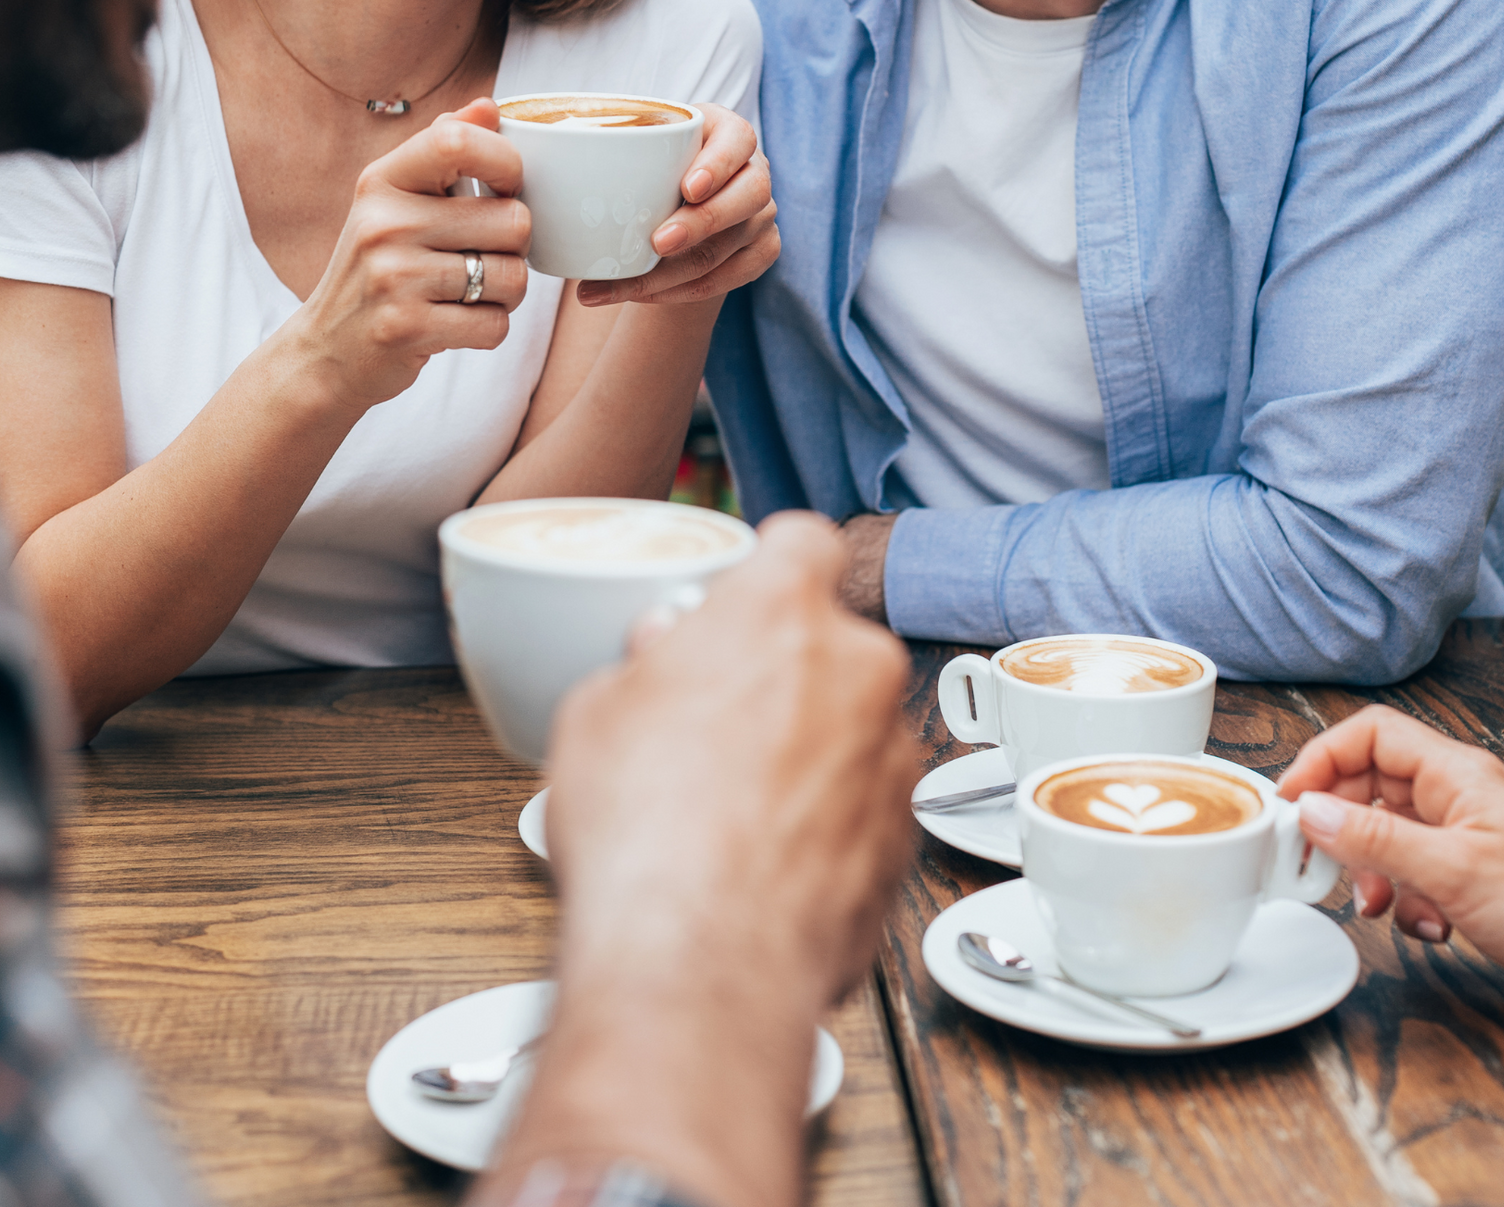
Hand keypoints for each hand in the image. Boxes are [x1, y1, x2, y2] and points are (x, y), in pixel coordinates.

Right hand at [283, 96, 527, 410]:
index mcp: (382, 182)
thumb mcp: (395, 203)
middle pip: (514, 221)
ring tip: (465, 295)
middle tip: (481, 259)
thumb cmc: (379, 270)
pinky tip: (453, 325)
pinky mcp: (406, 328)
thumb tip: (489, 106)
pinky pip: (496, 325)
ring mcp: (392, 277)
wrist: (325, 353)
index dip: (507, 163)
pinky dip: (487, 330)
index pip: (457, 142)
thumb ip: (442, 151)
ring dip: (505, 294)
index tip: (508, 187)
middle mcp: (383, 224)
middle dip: (514, 248)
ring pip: (513, 276)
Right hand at [496, 514, 917, 1206]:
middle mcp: (857, 665)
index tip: (750, 591)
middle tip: (719, 720)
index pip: (803, 539)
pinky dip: (829, 824)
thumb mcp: (596, 712)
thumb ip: (646, 662)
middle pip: (830, 641)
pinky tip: (766, 864)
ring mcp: (892, 752)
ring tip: (735, 810)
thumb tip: (662, 655)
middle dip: (785, 671)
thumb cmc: (642, 833)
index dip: (773, 563)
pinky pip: (865, 805)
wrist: (698, 965)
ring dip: (812, 750)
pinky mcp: (907, 835)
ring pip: (853, 726)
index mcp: (782, 610)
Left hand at [576, 105, 778, 307]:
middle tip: (657, 242)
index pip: (739, 140)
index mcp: (729, 133)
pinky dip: (682, 293)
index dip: (718, 165)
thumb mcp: (636, 139)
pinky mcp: (761, 251)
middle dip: (701, 224)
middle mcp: (755, 172)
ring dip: (677, 272)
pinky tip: (641, 295)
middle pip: (748, 197)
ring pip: (731, 247)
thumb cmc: (649, 163)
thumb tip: (536, 137)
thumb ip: (606, 134)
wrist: (674, 200)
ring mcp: (764, 215)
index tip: (687, 187)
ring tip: (624, 285)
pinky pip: (729, 280)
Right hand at [1278, 705, 1503, 1016]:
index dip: (1324, 759)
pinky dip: (1405, 898)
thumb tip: (1310, 810)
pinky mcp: (1469, 875)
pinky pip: (1411, 871)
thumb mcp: (1450, 871)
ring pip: (1387, 832)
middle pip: (1372, 783)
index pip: (1371, 734)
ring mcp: (1464, 834)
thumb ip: (1375, 839)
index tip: (1291, 800)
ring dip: (1373, 870)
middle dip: (1342, 824)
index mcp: (1456, 773)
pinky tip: (1426, 926)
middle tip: (1318, 861)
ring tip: (1378, 903)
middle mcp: (1458, 795)